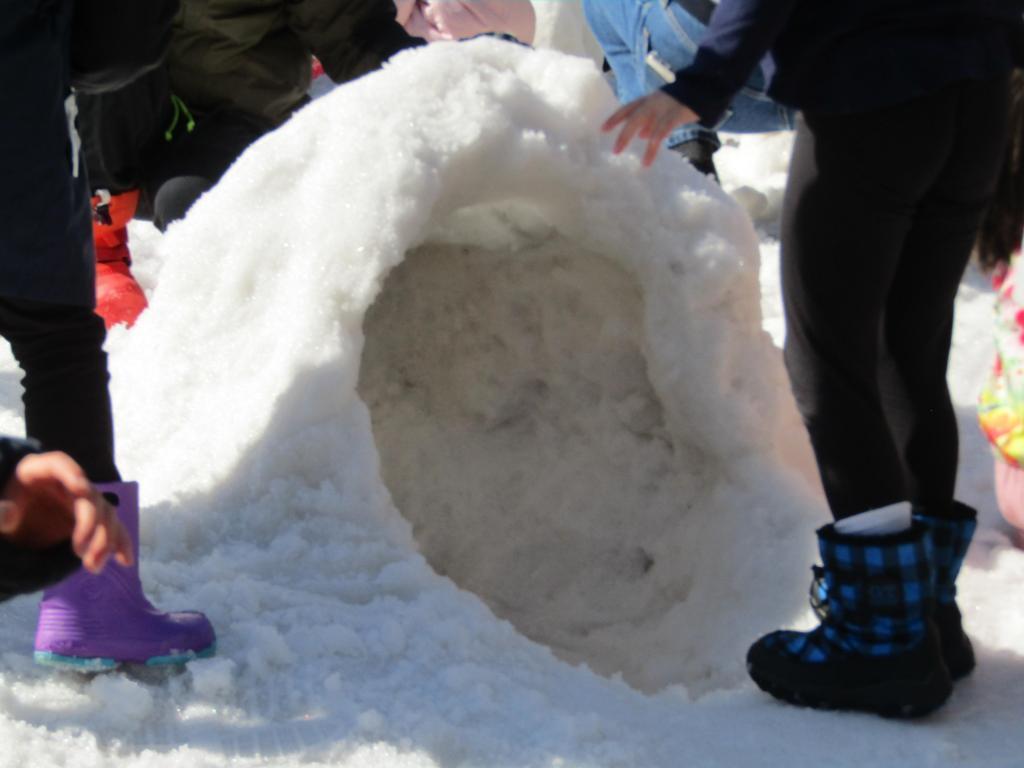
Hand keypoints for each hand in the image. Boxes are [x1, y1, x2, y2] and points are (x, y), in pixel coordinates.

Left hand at [0, 452, 132, 573]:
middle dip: (91, 524)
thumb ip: (0, 511)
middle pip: (89, 496)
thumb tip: (8, 516)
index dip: (72, 473)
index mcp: (39, 471)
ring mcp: (82, 501)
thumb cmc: (2, 511)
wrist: (11, 527)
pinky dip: (120, 543)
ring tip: (93, 566)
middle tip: (80, 552)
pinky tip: (125, 560)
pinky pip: (112, 528)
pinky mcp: (92, 520)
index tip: (81, 488)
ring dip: (105, 540)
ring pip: (105, 514)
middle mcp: (67, 483)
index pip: (59, 464)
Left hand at [602, 91, 699, 167]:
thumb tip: (641, 136)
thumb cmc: (680, 101)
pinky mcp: (677, 113)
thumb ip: (650, 121)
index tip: (603, 130)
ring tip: (640, 161)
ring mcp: (665, 107)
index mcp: (648, 100)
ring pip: (649, 125)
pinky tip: (649, 159)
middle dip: (624, 134)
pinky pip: (663, 131)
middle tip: (615, 151)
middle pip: (634, 117)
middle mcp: (653, 102)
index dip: (615, 118)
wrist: (703, 88)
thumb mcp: (662, 109)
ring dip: (643, 144)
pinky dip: (654, 146)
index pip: (628, 108)